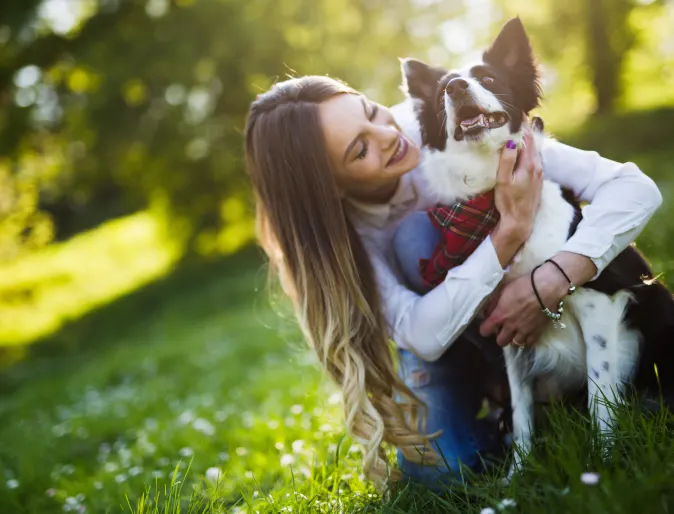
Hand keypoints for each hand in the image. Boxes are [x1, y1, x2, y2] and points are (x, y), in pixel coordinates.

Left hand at [480, 263, 569, 346]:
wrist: (546, 288)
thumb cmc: (522, 285)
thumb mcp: (502, 290)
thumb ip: (493, 303)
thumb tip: (487, 312)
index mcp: (500, 316)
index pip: (485, 331)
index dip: (485, 329)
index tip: (488, 325)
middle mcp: (510, 326)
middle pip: (500, 342)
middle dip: (500, 336)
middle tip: (503, 328)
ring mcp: (525, 331)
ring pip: (515, 344)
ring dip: (514, 338)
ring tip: (516, 331)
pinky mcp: (537, 331)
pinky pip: (530, 342)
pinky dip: (527, 339)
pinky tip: (527, 332)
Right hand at [490, 126, 543, 267]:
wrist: (520, 222)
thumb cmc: (509, 202)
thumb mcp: (504, 181)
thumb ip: (507, 160)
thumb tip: (512, 141)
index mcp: (530, 164)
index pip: (527, 138)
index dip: (522, 124)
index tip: (518, 111)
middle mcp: (537, 167)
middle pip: (531, 143)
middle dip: (524, 129)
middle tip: (515, 117)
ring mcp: (538, 174)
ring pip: (532, 151)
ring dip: (525, 140)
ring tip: (517, 130)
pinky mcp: (536, 180)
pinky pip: (532, 159)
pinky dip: (527, 150)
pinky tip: (520, 150)